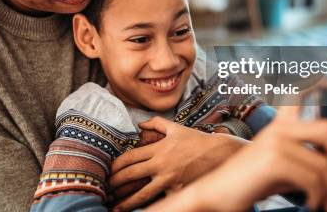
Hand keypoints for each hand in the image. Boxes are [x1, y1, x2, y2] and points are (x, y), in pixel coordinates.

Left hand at [109, 117, 247, 210]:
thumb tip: (141, 124)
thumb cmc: (197, 140)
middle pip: (131, 175)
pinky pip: (162, 200)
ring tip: (115, 208)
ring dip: (127, 202)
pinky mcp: (179, 190)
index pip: (130, 157)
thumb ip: (156, 123)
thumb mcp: (176, 128)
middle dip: (115, 183)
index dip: (115, 166)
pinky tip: (142, 210)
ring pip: (143, 194)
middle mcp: (162, 164)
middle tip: (106, 188)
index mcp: (158, 149)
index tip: (107, 172)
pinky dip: (153, 206)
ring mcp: (170, 179)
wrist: (220, 153)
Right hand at [147, 106, 326, 211]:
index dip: (318, 81)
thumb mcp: (289, 179)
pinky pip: (315, 178)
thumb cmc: (249, 185)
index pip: (299, 93)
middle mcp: (278, 129)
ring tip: (325, 204)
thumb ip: (318, 178)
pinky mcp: (274, 159)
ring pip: (326, 163)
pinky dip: (319, 197)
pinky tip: (312, 204)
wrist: (217, 196)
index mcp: (279, 127)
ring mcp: (276, 141)